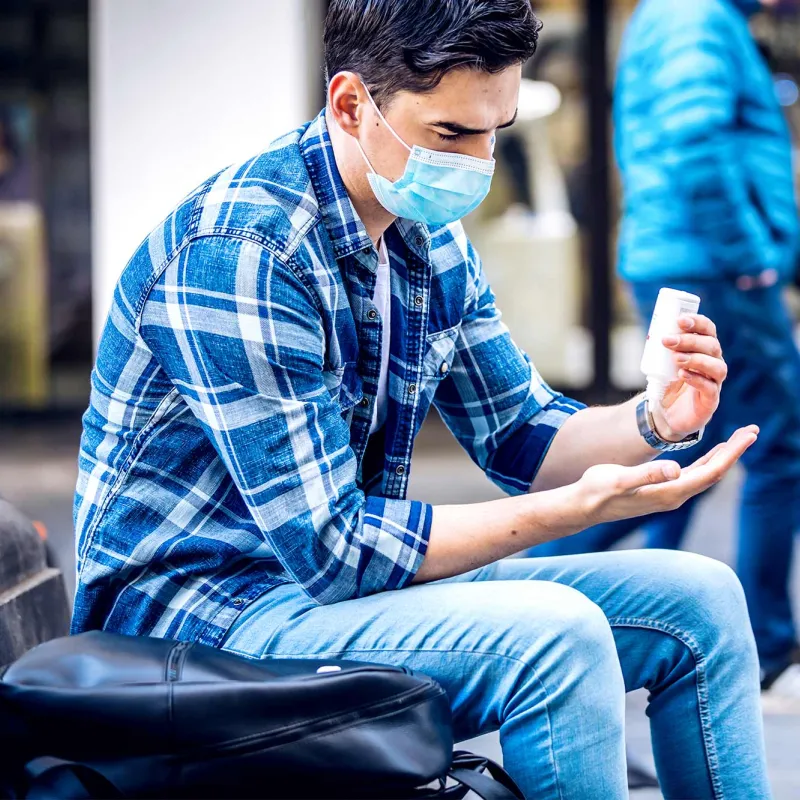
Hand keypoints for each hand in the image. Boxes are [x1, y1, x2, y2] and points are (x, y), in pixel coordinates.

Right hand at [574, 426, 757, 524]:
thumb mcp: (619, 479)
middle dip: (734, 452)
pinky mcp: (661, 492)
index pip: (711, 473)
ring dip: (723, 457)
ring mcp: (668, 496)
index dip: (732, 454)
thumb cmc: (598, 490)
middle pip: (714, 474)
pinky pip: (693, 477)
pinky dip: (707, 462)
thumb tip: (675, 468)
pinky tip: (710, 455)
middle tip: (752, 431)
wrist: (584, 507)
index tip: (749, 435)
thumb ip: (647, 473)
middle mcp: (674, 497)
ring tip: (737, 440)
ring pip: (705, 475)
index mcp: (669, 492)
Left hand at [652, 314, 726, 439]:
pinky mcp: (710, 400)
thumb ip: (663, 347)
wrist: (665, 413)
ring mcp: (715, 382)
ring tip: (676, 359)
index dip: (698, 323)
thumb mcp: (663, 362)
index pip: (709, 331)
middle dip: (690, 341)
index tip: (680, 320)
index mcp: (704, 350)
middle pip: (712, 346)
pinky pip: (710, 388)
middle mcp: (713, 363)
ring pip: (717, 367)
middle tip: (668, 341)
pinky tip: (682, 374)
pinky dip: (696, 379)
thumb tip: (656, 328)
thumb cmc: (667, 383)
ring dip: (696, 359)